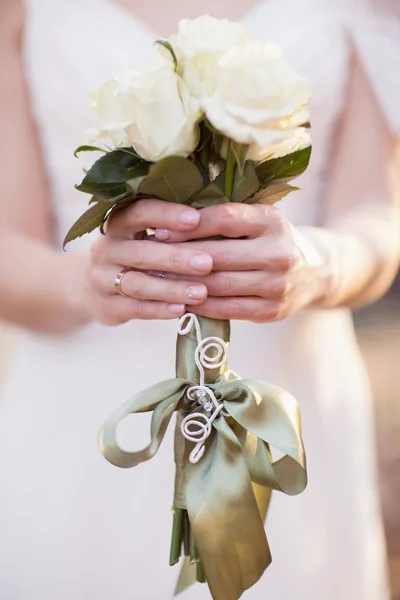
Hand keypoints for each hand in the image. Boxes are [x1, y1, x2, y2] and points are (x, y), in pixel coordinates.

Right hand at [85, 200, 212, 323]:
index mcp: (118, 224)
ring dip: (171, 288)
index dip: (166, 215)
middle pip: (140, 252)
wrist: (93, 290)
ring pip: (137, 284)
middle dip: (176, 258)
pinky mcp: (107, 306)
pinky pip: (135, 308)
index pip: (139, 213)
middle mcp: (106, 249)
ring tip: (201, 292)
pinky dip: (159, 309)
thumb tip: (219, 220)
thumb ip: (172, 231)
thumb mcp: (144, 237)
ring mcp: (102, 279)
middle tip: (208, 263)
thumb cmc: (136, 256)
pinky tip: (181, 310)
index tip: (196, 219)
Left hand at [155, 203, 327, 321]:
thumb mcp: (259, 219)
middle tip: (149, 258)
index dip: (188, 225)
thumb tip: (171, 215)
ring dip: (183, 284)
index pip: (224, 219)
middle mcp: (278, 252)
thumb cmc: (271, 239)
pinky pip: (226, 309)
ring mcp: (277, 285)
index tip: (160, 229)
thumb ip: (226, 217)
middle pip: (217, 256)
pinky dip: (199, 305)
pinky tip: (179, 299)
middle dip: (178, 258)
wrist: (315, 272)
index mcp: (272, 221)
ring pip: (218, 285)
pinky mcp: (272, 310)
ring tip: (157, 279)